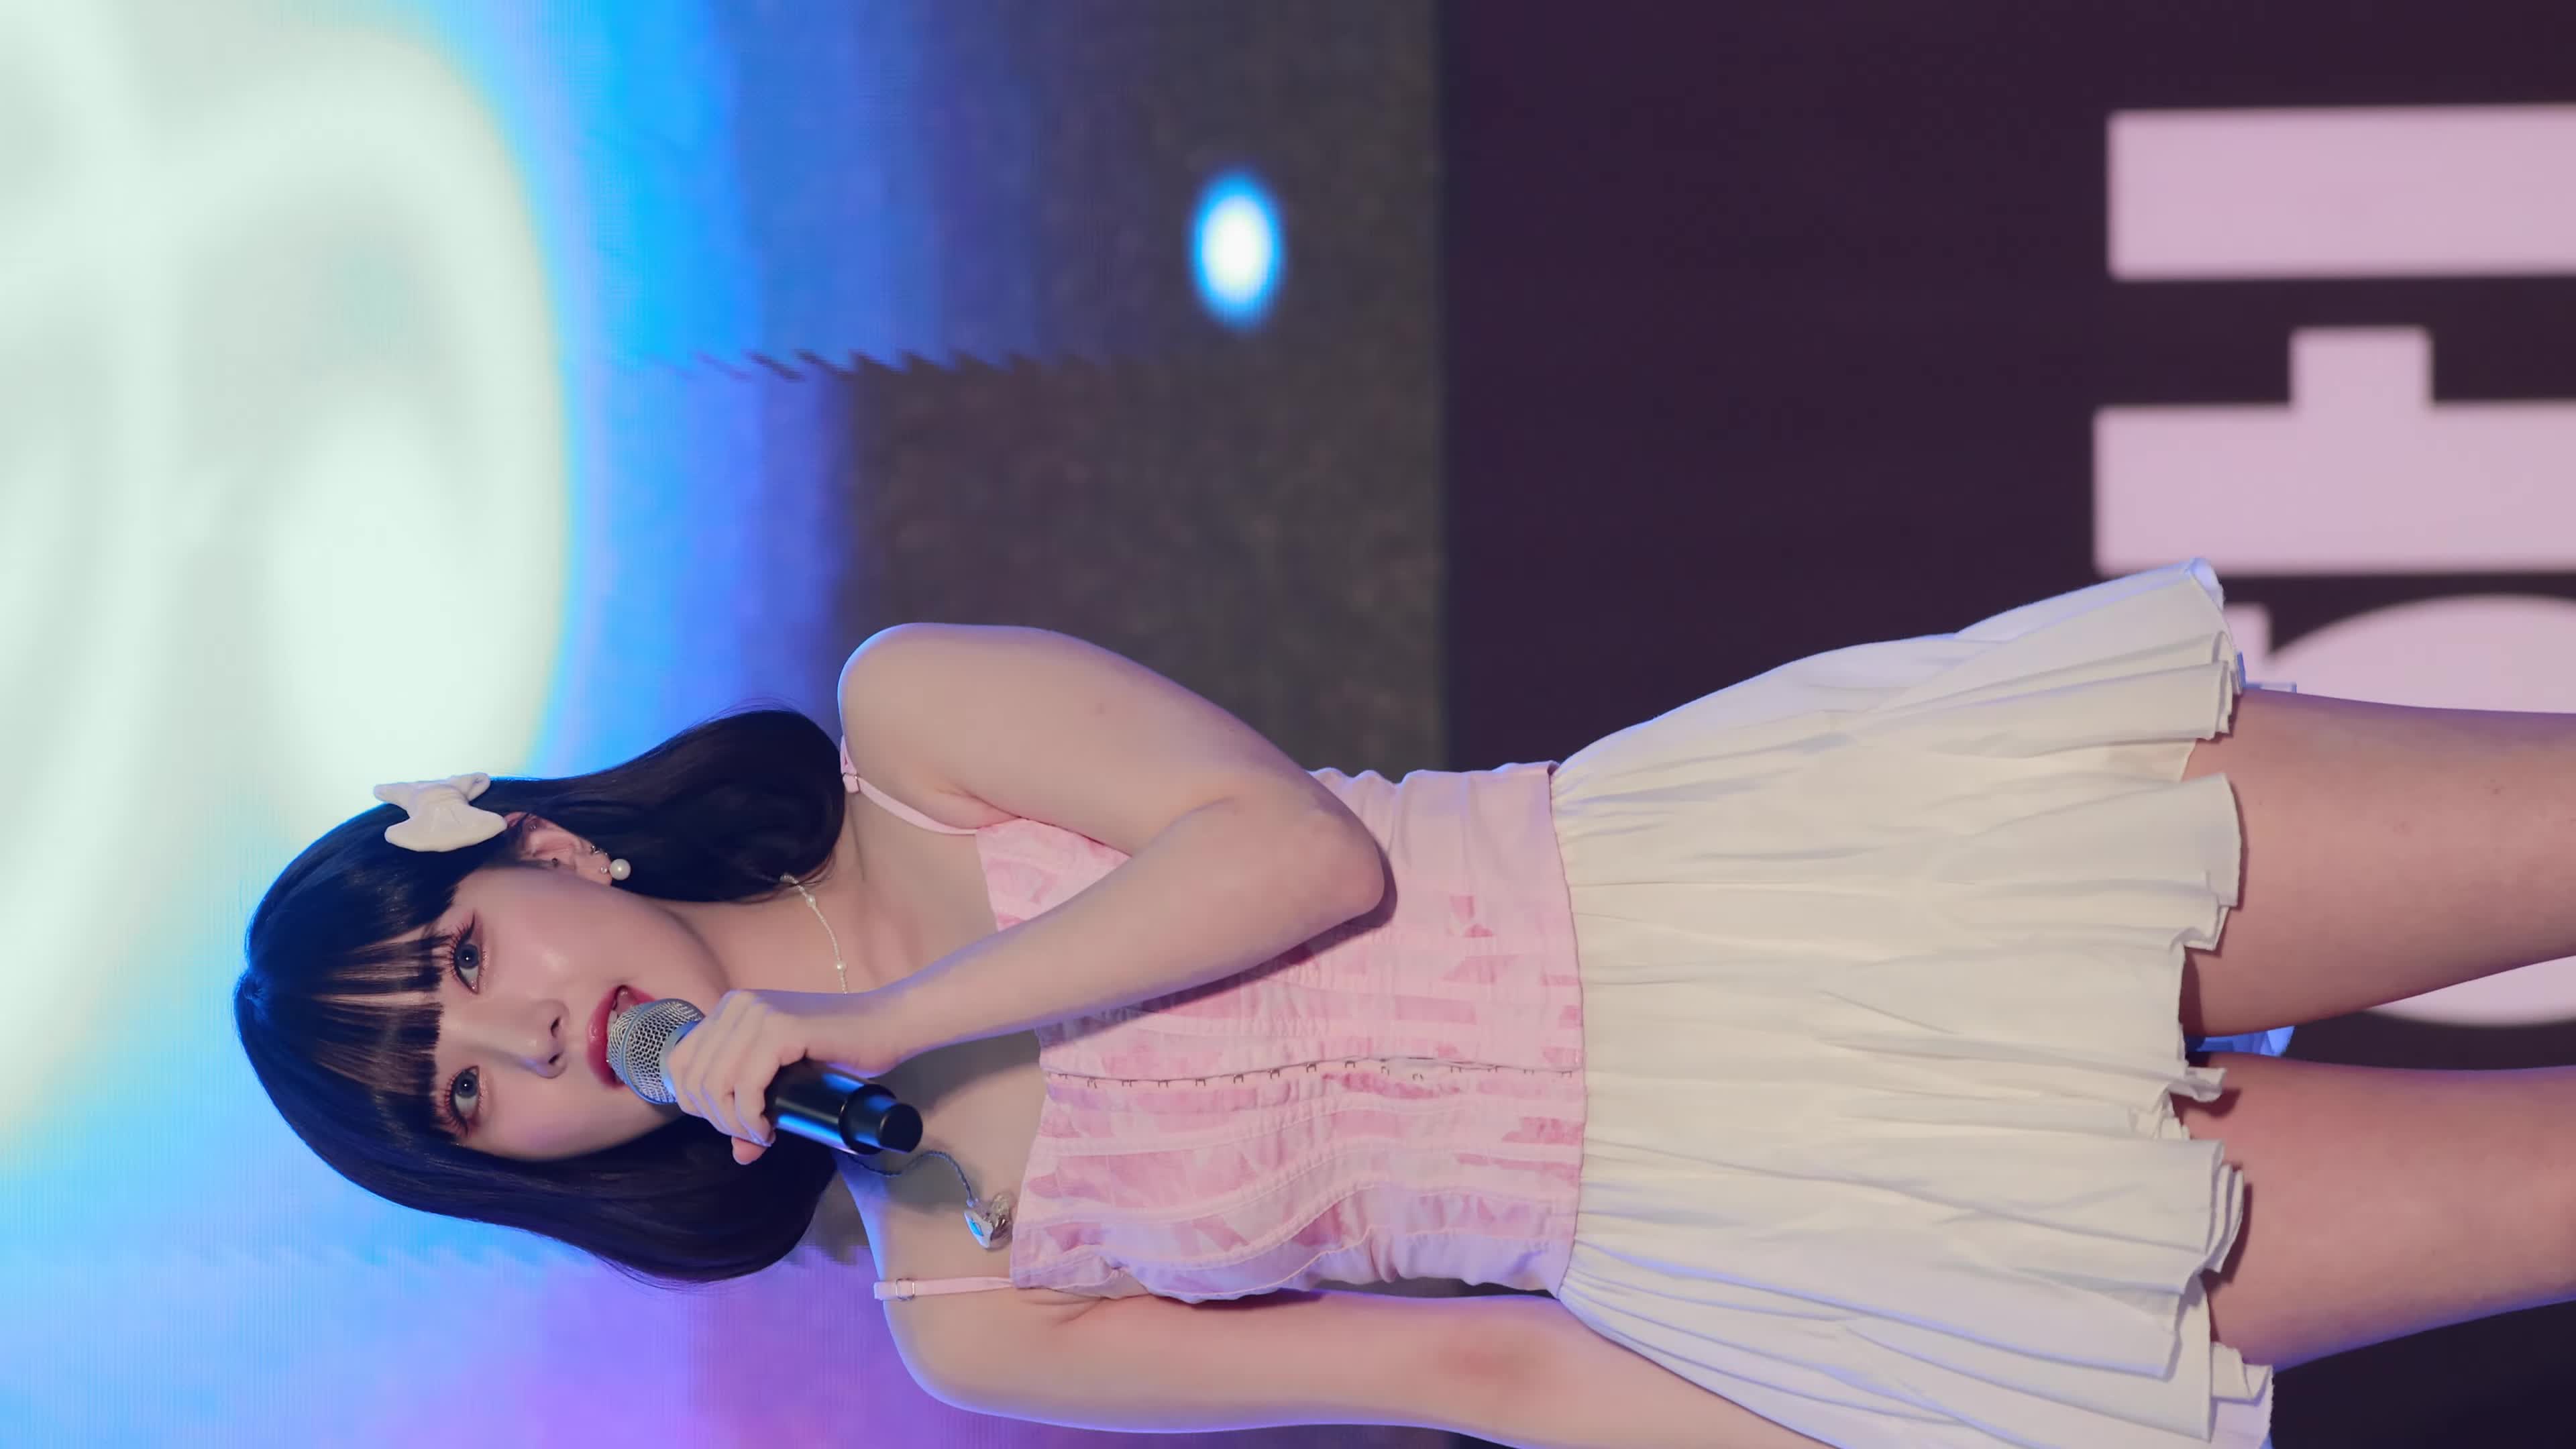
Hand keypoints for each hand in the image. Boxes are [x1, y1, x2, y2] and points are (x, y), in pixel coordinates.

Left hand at [658, 985, 918, 1164]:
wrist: (888, 1025)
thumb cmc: (841, 1051)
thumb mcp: (785, 1078)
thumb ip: (755, 1105)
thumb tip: (739, 1153)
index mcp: (730, 1008)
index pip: (680, 1065)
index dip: (699, 1105)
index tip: (735, 1123)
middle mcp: (737, 1005)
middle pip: (693, 1080)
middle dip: (718, 1120)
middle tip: (753, 1135)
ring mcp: (758, 1014)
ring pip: (715, 1085)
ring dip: (735, 1123)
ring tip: (763, 1135)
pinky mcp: (781, 1029)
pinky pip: (745, 1085)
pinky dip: (751, 1117)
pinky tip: (768, 1129)